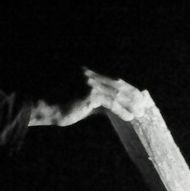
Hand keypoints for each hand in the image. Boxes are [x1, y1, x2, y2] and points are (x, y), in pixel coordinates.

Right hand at [29, 67, 150, 126]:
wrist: (45, 108)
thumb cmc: (61, 106)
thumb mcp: (82, 103)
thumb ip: (97, 103)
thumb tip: (113, 109)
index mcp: (87, 74)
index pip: (112, 81)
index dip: (127, 89)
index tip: (138, 97)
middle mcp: (89, 75)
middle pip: (117, 84)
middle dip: (133, 94)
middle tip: (144, 103)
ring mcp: (89, 83)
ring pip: (116, 93)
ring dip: (130, 103)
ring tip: (140, 112)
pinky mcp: (89, 93)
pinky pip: (110, 103)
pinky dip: (121, 110)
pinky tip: (129, 117)